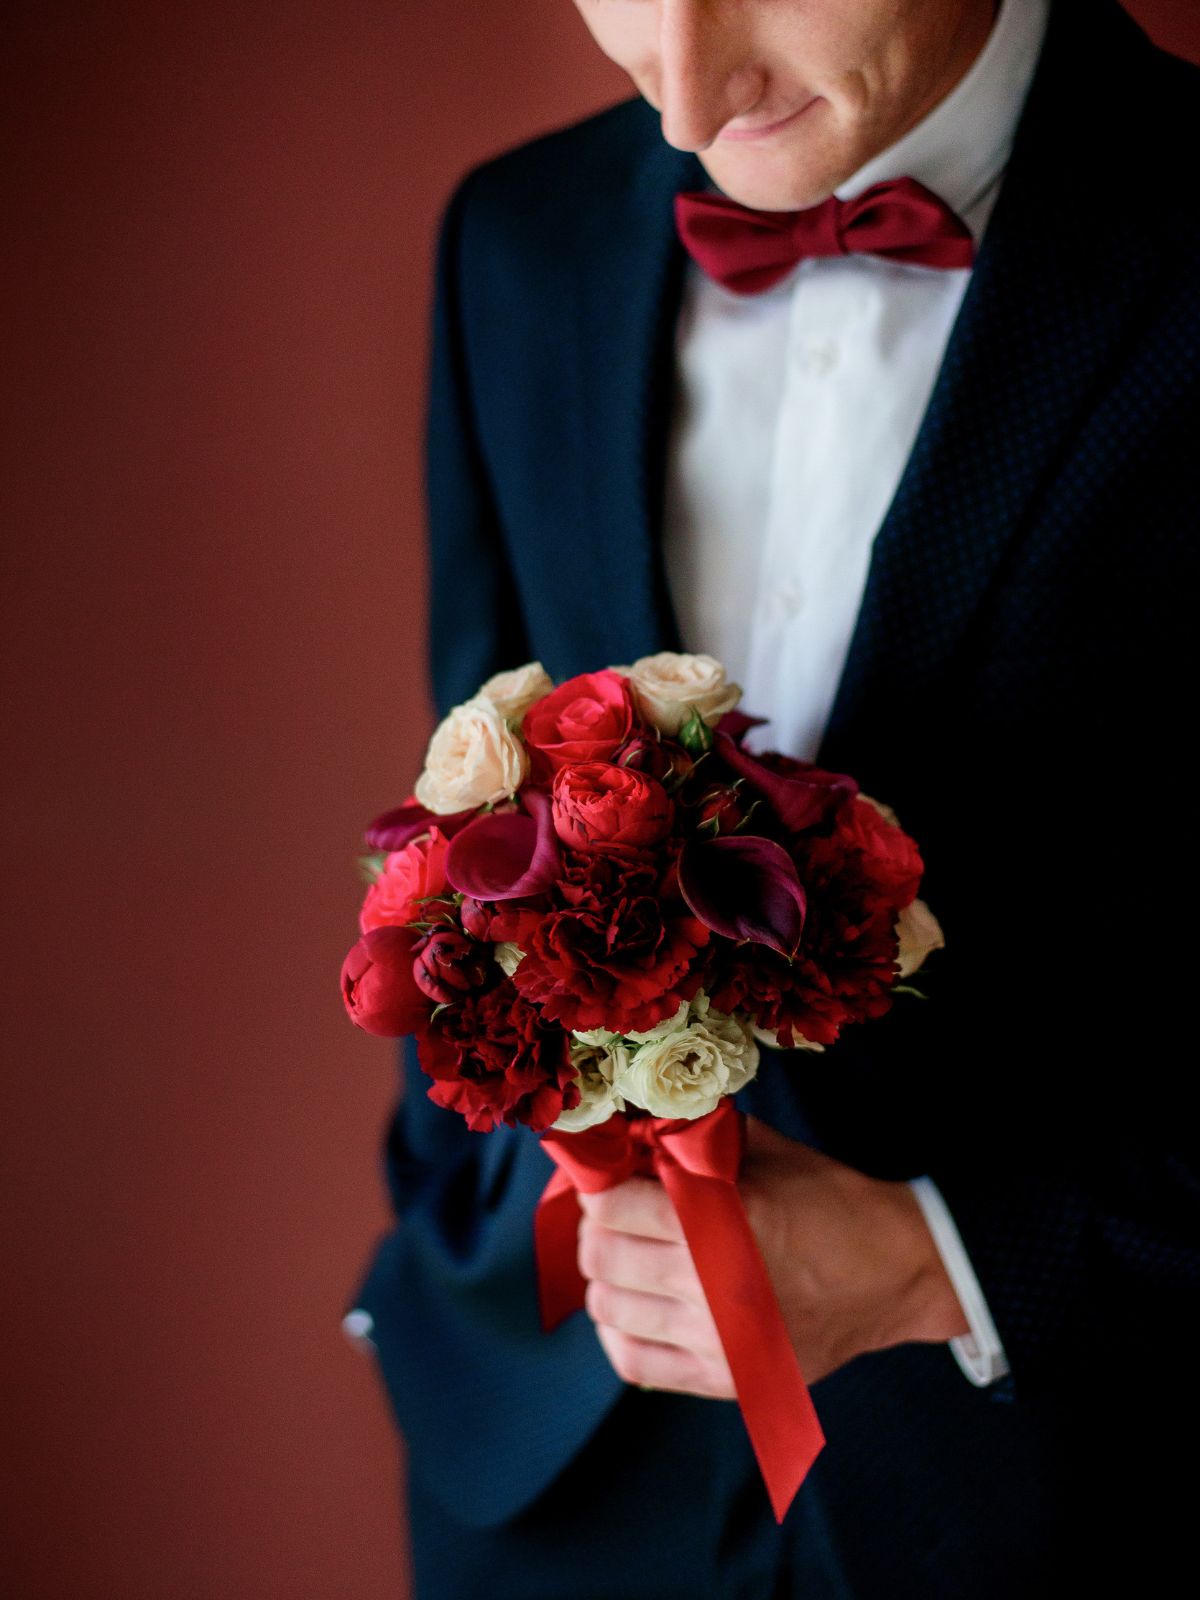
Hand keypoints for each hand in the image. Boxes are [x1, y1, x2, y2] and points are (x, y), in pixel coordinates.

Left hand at [577, 1114, 969, 1397]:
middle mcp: (711, 1284)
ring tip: (622, 1258)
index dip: (598, 1187)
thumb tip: (631, 1132)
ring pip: (610, 1310)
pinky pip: (635, 1363)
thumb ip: (694, 1141)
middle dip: (594, 1229)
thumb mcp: (763, 1152)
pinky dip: (618, 1333)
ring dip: (605, 1278)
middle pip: (603, 1258)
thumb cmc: (829, 1202)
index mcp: (721, 1221)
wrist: (895, 1272)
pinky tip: (632, 1307)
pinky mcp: (724, 1378)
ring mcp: (716, 1340)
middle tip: (608, 1215)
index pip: (613, 1207)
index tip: (604, 1179)